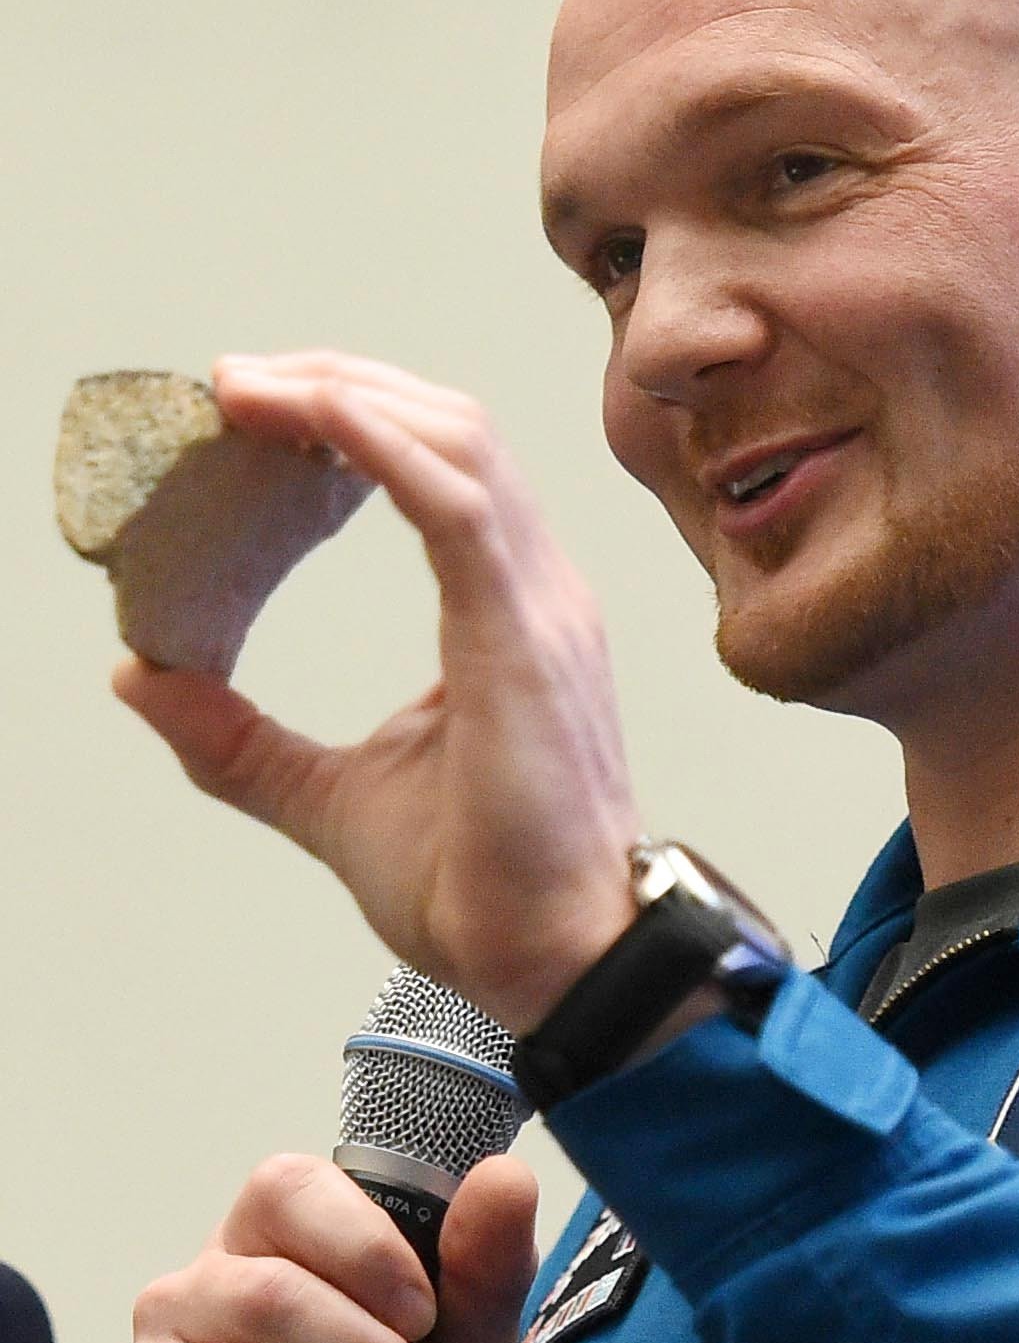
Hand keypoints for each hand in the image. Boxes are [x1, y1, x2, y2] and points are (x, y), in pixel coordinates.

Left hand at [112, 352, 640, 1032]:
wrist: (554, 962)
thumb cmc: (482, 891)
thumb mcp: (327, 797)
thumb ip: (239, 738)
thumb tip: (141, 679)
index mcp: (506, 617)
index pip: (437, 469)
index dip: (346, 420)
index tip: (249, 412)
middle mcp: (537, 594)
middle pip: (445, 426)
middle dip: (334, 381)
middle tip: (229, 384)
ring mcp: (541, 610)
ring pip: (455, 439)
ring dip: (344, 394)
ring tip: (247, 388)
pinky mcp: (524, 640)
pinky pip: (457, 502)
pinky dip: (379, 444)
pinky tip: (311, 421)